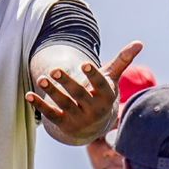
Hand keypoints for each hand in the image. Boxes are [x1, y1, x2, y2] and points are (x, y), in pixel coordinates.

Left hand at [26, 41, 143, 142]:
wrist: (94, 127)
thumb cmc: (101, 95)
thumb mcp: (111, 79)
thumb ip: (122, 61)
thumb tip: (139, 42)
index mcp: (106, 97)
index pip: (100, 86)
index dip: (93, 76)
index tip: (85, 64)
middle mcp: (93, 110)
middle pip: (79, 95)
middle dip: (68, 82)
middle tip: (55, 69)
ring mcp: (78, 119)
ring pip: (64, 104)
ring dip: (52, 92)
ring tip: (41, 79)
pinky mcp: (64, 125)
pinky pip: (51, 115)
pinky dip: (39, 105)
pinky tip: (29, 95)